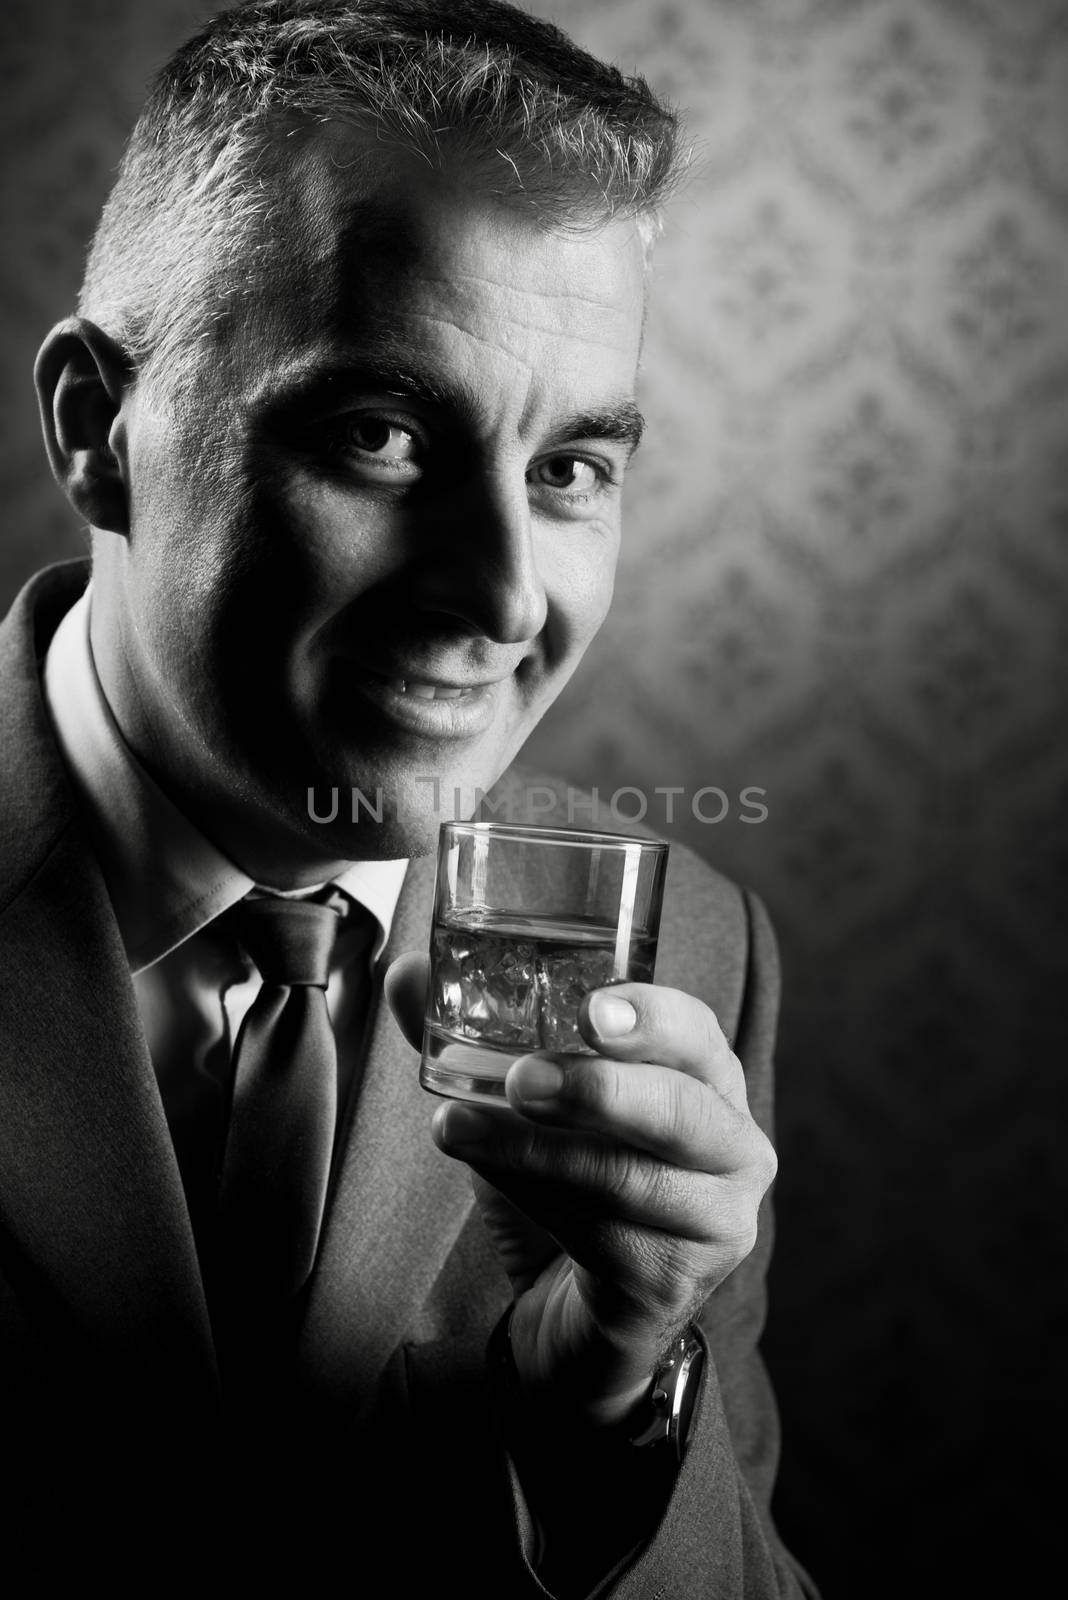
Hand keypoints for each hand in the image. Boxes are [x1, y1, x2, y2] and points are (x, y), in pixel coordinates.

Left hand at [384, 955, 776, 1430]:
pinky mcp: (672, 1283)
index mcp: (707, 1080)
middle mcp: (731, 1147)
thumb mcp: (524, 1100)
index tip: (592, 1007)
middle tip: (520, 1079)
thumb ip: (473, 1033)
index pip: (697, 1033)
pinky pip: (604, 1239)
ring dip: (535, 1152)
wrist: (575, 1307)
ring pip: (630, 1180)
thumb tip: (404, 973)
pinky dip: (537, 1203)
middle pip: (683, 1110)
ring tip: (459, 1127)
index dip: (652, 1017)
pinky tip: (488, 1181)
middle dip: (599, 1089)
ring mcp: (714, 1222)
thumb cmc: (569, 1181)